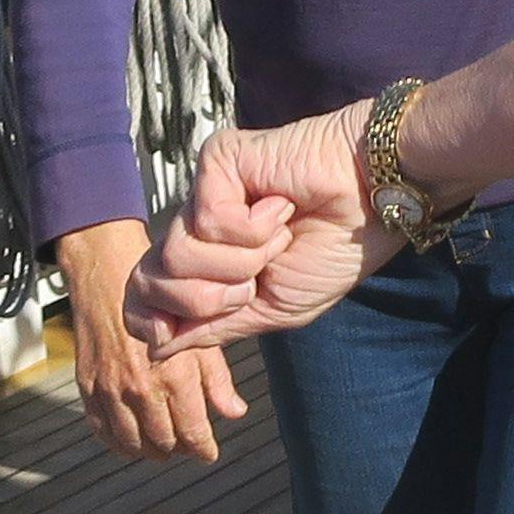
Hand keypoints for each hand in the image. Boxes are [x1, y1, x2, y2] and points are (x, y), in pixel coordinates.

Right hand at [55, 217, 252, 462]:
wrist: (110, 274)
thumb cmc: (161, 299)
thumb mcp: (199, 332)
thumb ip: (217, 378)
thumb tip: (235, 411)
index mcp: (174, 375)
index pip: (192, 432)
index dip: (203, 449)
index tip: (209, 452)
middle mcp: (141, 387)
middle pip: (164, 442)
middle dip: (180, 449)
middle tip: (188, 445)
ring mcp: (111, 390)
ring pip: (133, 443)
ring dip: (151, 450)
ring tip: (164, 445)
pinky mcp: (88, 386)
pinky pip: (102, 430)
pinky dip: (118, 442)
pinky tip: (131, 440)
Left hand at [128, 108, 391, 357]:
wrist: (372, 205)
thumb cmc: (331, 251)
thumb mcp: (272, 310)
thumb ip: (215, 329)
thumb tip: (158, 350)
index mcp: (205, 263)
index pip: (141, 294)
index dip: (149, 320)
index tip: (174, 330)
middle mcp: (194, 227)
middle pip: (147, 281)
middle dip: (205, 299)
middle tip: (255, 279)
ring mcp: (202, 193)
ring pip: (177, 255)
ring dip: (240, 263)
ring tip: (278, 239)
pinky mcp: (216, 162)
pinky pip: (208, 220)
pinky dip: (254, 230)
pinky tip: (281, 208)